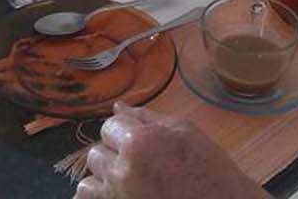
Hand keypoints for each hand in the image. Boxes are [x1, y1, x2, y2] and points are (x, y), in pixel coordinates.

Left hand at [75, 103, 265, 198]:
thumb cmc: (209, 170)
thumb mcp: (184, 131)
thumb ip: (146, 117)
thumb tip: (119, 106)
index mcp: (140, 143)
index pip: (109, 125)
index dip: (125, 130)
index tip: (140, 139)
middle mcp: (123, 171)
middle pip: (96, 153)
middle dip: (114, 155)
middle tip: (140, 163)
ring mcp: (119, 198)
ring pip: (88, 183)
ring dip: (105, 180)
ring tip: (130, 183)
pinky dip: (101, 198)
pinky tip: (121, 194)